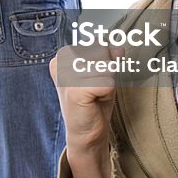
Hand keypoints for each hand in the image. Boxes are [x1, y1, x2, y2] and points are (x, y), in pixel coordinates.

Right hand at [50, 43, 119, 177]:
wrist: (87, 133)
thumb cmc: (93, 101)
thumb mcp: (102, 72)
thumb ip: (109, 56)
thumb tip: (118, 48)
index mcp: (63, 55)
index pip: (97, 44)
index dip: (104, 62)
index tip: (92, 79)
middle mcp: (60, 62)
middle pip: (102, 52)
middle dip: (106, 71)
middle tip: (95, 89)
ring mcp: (66, 75)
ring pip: (107, 67)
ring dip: (108, 83)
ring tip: (95, 95)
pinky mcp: (75, 90)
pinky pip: (108, 82)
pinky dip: (108, 93)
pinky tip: (95, 101)